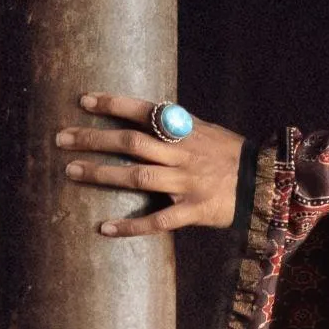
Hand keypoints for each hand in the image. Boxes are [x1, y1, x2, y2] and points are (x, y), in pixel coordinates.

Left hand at [55, 94, 244, 237]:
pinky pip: (158, 220)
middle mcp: (183, 153)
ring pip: (138, 177)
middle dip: (94, 139)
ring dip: (102, 174)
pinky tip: (105, 227)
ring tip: (71, 171)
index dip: (113, 104)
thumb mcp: (206, 130)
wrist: (266, 182)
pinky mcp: (194, 209)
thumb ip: (175, 125)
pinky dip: (130, 225)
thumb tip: (143, 114)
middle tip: (62, 139)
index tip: (83, 101)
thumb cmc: (230, 155)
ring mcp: (188, 182)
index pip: (144, 111)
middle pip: (132, 142)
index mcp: (185, 130)